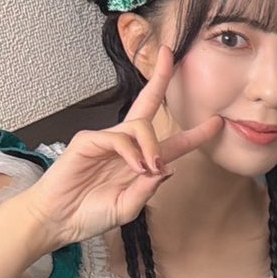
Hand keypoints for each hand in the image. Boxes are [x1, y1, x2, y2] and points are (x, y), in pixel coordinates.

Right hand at [18, 46, 220, 248]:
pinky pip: (118, 137)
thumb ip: (149, 189)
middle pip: (147, 103)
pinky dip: (131, 152)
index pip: (172, 142)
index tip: (218, 123)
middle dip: (160, 78)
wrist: (58, 221)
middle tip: (170, 55)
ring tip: (149, 168)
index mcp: (140, 161)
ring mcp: (106, 140)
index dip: (195, 134)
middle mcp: (126, 145)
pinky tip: (134, 167)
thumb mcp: (129, 207)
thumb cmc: (90, 214)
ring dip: (151, 146)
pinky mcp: (87, 141)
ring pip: (140, 126)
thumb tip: (168, 168)